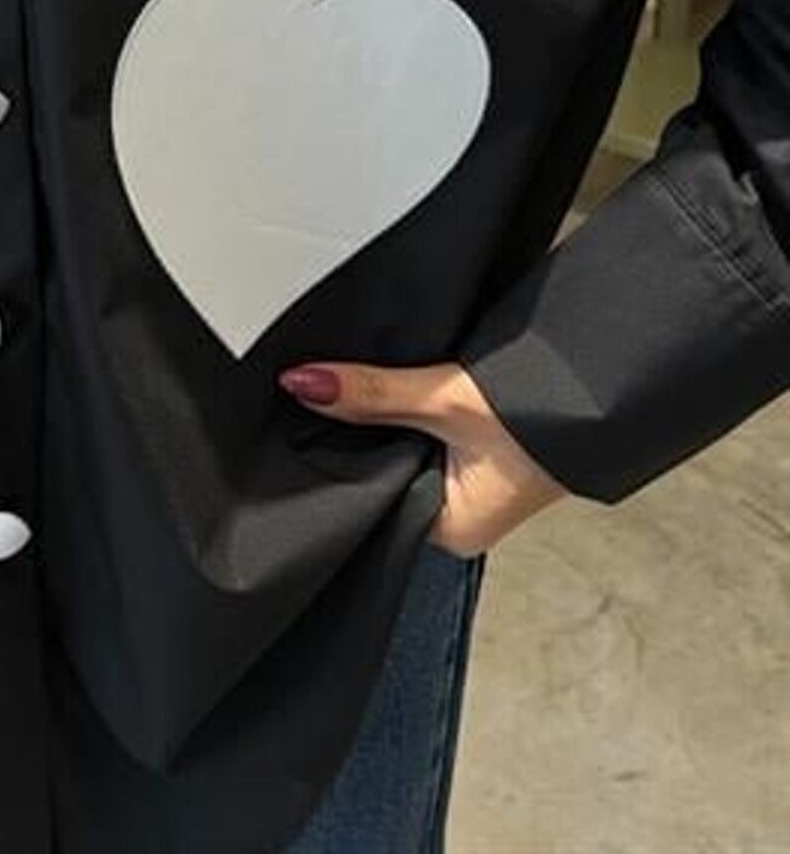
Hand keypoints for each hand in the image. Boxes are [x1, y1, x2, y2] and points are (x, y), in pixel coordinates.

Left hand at [277, 356, 570, 557]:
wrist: (613, 381)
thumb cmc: (549, 417)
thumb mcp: (445, 400)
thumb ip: (373, 394)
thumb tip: (305, 385)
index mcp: (451, 528)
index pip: (369, 500)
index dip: (334, 459)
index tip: (293, 422)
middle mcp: (457, 512)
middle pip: (382, 469)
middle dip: (356, 433)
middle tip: (312, 390)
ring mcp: (469, 480)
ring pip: (402, 445)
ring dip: (384, 413)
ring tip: (350, 380)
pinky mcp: (477, 445)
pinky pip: (424, 427)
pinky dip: (407, 403)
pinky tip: (391, 379)